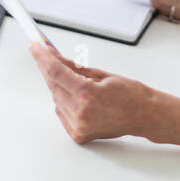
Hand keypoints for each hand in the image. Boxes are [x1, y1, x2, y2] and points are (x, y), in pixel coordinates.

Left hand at [29, 42, 145, 143]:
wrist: (144, 116)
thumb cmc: (130, 94)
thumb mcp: (102, 74)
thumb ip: (74, 67)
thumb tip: (55, 57)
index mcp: (88, 94)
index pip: (55, 72)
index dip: (42, 57)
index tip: (34, 46)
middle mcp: (80, 112)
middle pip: (53, 85)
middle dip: (52, 70)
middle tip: (51, 56)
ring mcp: (78, 126)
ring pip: (56, 99)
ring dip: (61, 88)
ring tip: (81, 86)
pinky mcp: (78, 134)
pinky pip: (61, 112)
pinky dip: (65, 102)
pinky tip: (80, 99)